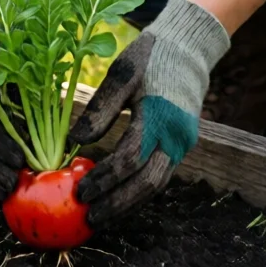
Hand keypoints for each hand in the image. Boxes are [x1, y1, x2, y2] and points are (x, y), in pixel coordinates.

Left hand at [71, 0, 228, 227]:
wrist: (189, 48)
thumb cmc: (151, 57)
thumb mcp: (122, 73)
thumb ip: (101, 108)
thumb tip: (76, 141)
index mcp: (160, 116)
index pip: (130, 159)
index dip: (104, 178)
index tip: (80, 190)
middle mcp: (176, 136)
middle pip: (147, 183)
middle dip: (117, 204)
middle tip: (89, 217)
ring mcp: (182, 143)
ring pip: (156, 185)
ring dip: (128, 204)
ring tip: (101, 216)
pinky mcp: (181, 145)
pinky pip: (160, 175)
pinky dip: (138, 191)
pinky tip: (118, 198)